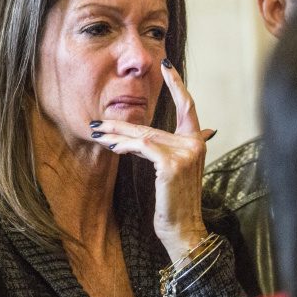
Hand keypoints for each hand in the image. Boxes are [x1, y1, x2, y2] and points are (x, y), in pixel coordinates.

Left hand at [89, 59, 214, 261]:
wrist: (185, 231)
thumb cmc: (176, 203)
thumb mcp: (175, 171)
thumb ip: (172, 149)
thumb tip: (157, 135)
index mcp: (198, 141)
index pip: (188, 106)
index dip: (177, 84)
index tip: (166, 65)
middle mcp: (195, 143)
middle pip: (152, 125)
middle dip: (122, 124)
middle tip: (99, 122)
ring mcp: (186, 153)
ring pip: (144, 135)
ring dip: (117, 136)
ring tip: (98, 134)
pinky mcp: (172, 164)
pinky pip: (143, 147)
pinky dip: (125, 146)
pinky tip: (112, 147)